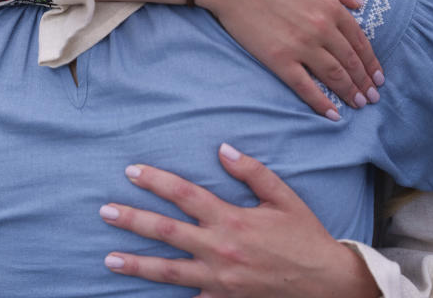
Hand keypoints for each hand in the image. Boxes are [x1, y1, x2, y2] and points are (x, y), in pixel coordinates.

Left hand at [99, 146, 379, 297]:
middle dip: (132, 220)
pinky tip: (145, 293)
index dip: (155, 181)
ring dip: (136, 264)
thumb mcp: (284, 198)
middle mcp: (219, 249)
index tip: (131, 171)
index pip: (184, 194)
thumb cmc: (305, 238)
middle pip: (165, 232)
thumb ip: (252, 172)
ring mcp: (218, 279)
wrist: (327, 285)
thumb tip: (222, 149)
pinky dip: (168, 296)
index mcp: (232, 220)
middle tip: (105, 212)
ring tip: (109, 259)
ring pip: (168, 270)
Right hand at [200, 0, 383, 118]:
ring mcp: (300, 46)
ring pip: (333, 76)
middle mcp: (321, 29)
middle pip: (350, 61)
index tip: (378, 75)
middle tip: (372, 96)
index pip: (358, 40)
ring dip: (349, 92)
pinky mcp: (278, 59)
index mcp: (330, 5)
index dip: (370, 60)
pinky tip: (332, 114)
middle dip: (364, 81)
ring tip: (359, 104)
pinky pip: (305, 87)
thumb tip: (359, 3)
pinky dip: (321, 103)